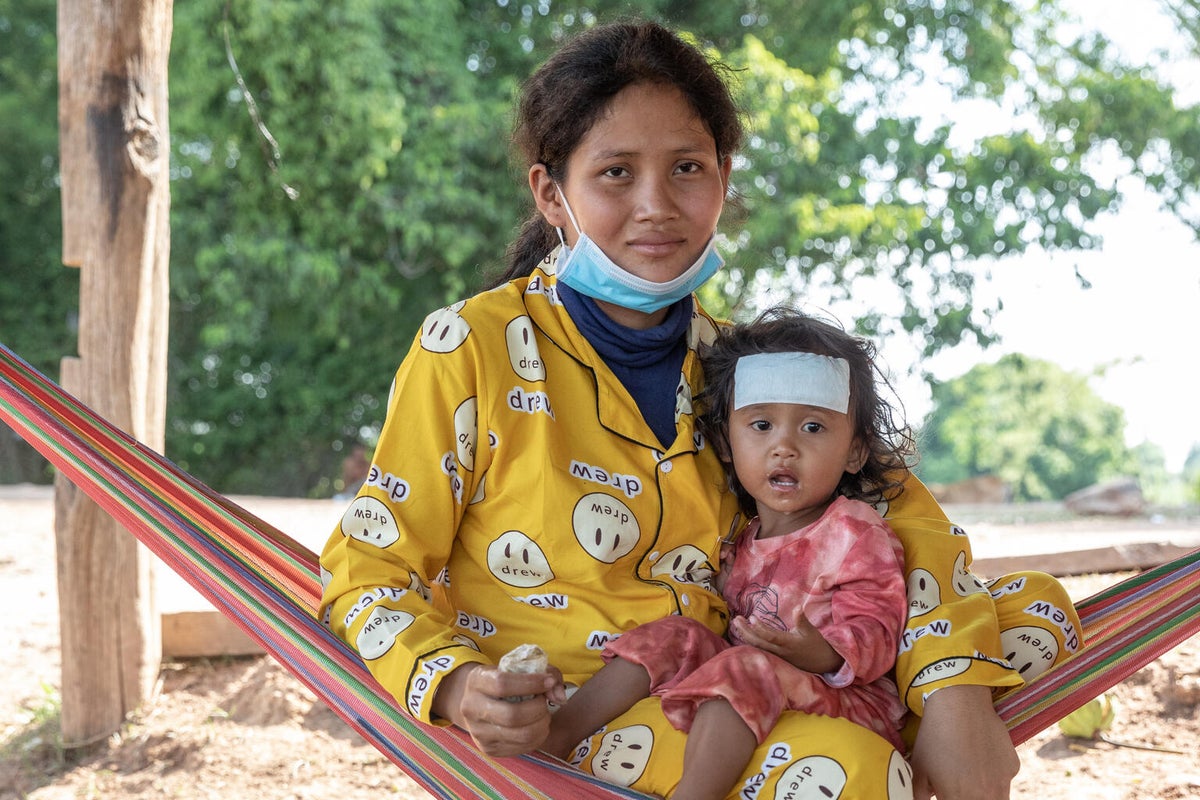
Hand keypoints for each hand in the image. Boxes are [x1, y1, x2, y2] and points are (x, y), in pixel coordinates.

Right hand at [432, 663, 566, 756]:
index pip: (502, 684)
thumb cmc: (505, 680)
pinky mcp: (489, 749)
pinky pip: (522, 748)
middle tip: (544, 702)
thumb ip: (546, 672)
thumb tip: (559, 697)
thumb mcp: (520, 667)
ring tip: (543, 715)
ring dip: (541, 725)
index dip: (531, 683)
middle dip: (538, 708)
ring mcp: (478, 732)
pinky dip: (538, 737)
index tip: (548, 681)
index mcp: (476, 680)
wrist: (478, 702)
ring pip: (521, 735)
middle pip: (512, 715)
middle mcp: (471, 708)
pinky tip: (537, 726)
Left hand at [729, 614, 841, 673]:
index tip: (751, 618)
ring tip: (737, 623)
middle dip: (746, 631)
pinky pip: (759, 650)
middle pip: (759, 643)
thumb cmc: (815, 644)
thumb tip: (798, 606)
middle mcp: (780, 652)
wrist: (820, 663)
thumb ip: (801, 619)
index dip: (760, 628)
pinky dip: (750, 642)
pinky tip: (743, 634)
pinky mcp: (775, 658)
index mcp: (788, 643)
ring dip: (746, 635)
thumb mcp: (810, 630)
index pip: (771, 637)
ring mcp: (776, 656)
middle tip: (736, 619)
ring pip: (757, 647)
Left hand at [910, 684, 1017, 799]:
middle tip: (958, 785)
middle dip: (967, 797)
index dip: (950, 799)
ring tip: (971, 777)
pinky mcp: (1013, 768)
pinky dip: (995, 776)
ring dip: (985, 794)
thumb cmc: (934, 737)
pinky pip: (1005, 780)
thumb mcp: (918, 769)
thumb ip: (919, 795)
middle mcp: (985, 797)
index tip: (946, 793)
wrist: (960, 706)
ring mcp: (1003, 783)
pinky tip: (982, 757)